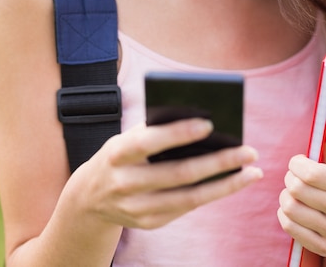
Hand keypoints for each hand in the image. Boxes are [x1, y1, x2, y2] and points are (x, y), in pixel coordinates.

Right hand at [68, 118, 262, 230]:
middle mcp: (125, 183)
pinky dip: (212, 194)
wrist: (89, 198)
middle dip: (218, 162)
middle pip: (178, 174)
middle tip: (248, 151)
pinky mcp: (149, 223)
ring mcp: (137, 208)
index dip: (178, 134)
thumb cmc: (118, 156)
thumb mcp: (125, 139)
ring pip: (189, 197)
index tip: (209, 124)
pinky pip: (187, 207)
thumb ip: (154, 129)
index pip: (149, 142)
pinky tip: (233, 183)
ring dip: (226, 184)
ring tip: (252, 171)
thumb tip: (197, 118)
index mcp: (117, 153)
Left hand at [278, 154, 325, 255]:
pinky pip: (289, 226)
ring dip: (286, 195)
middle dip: (291, 177)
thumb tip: (304, 153)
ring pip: (290, 207)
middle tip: (296, 176)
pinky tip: (294, 206)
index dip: (298, 164)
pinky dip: (284, 213)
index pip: (310, 175)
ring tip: (294, 192)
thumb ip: (322, 166)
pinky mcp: (323, 247)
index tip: (300, 162)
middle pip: (297, 189)